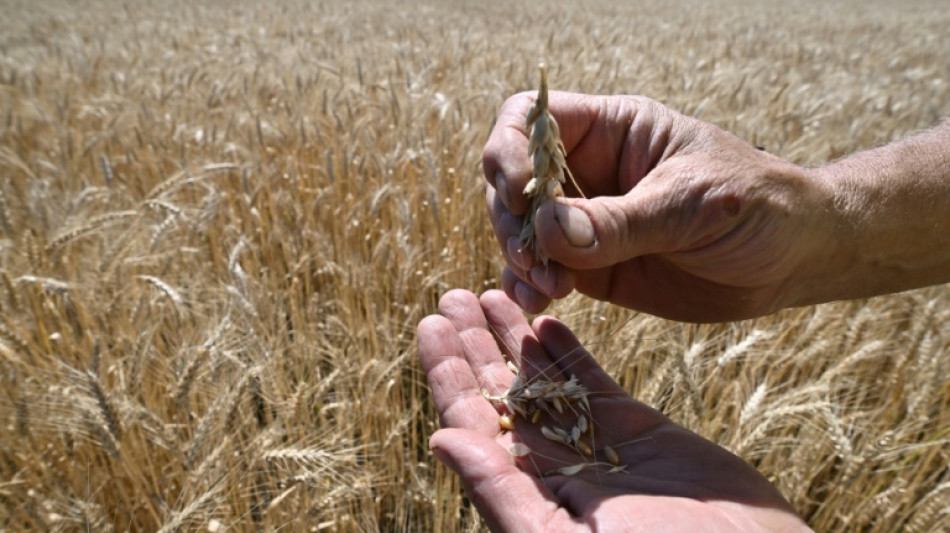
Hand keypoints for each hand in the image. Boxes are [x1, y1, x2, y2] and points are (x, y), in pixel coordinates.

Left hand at [419, 289, 811, 532]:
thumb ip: (501, 494)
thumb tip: (440, 439)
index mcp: (526, 494)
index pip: (473, 425)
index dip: (449, 376)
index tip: (429, 327)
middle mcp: (553, 466)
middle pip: (500, 395)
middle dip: (473, 346)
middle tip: (448, 297)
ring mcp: (595, 444)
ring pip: (543, 380)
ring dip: (513, 338)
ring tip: (488, 292)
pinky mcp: (637, 429)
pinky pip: (592, 381)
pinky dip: (569, 349)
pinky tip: (546, 318)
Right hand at [484, 92, 839, 321]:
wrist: (795, 257)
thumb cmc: (755, 206)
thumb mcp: (690, 205)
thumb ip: (619, 220)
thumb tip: (547, 231)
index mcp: (612, 131)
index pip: (531, 118)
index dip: (510, 149)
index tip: (521, 192)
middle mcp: (589, 172)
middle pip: (511, 178)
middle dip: (512, 218)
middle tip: (537, 257)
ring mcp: (587, 222)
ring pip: (521, 230)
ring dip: (519, 257)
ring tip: (548, 288)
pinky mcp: (593, 268)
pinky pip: (542, 273)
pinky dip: (530, 287)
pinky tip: (541, 302)